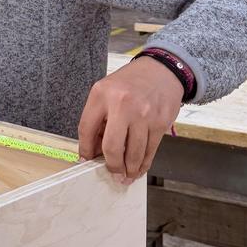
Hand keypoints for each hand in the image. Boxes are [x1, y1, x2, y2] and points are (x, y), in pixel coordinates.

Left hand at [78, 56, 182, 183]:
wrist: (161, 70)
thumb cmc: (131, 82)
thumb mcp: (106, 91)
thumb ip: (98, 118)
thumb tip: (94, 149)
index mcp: (101, 94)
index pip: (85, 128)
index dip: (85, 149)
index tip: (86, 159)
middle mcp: (122, 104)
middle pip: (111, 147)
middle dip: (111, 165)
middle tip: (111, 173)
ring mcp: (143, 114)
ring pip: (134, 153)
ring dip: (129, 169)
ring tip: (126, 175)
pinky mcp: (160, 123)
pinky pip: (150, 151)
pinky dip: (144, 164)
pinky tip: (138, 168)